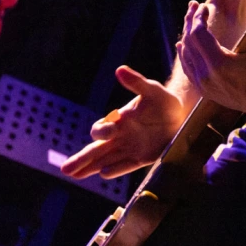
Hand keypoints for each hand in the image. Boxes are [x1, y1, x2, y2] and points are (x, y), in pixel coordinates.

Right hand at [60, 65, 185, 179]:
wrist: (181, 115)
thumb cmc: (163, 101)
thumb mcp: (151, 90)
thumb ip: (136, 82)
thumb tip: (120, 70)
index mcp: (119, 121)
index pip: (101, 129)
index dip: (102, 131)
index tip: (111, 131)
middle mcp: (120, 136)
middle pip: (95, 150)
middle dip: (81, 159)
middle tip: (64, 169)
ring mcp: (129, 149)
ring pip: (104, 160)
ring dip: (88, 168)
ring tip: (72, 175)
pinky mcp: (142, 158)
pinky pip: (125, 165)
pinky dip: (115, 169)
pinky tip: (103, 173)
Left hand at [177, 1, 245, 116]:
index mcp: (220, 64)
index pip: (199, 34)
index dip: (199, 17)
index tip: (204, 6)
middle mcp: (207, 75)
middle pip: (189, 41)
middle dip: (190, 21)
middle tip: (194, 5)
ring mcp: (203, 85)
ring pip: (186, 54)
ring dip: (186, 35)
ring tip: (191, 19)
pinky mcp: (204, 91)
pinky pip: (188, 69)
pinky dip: (184, 54)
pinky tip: (182, 44)